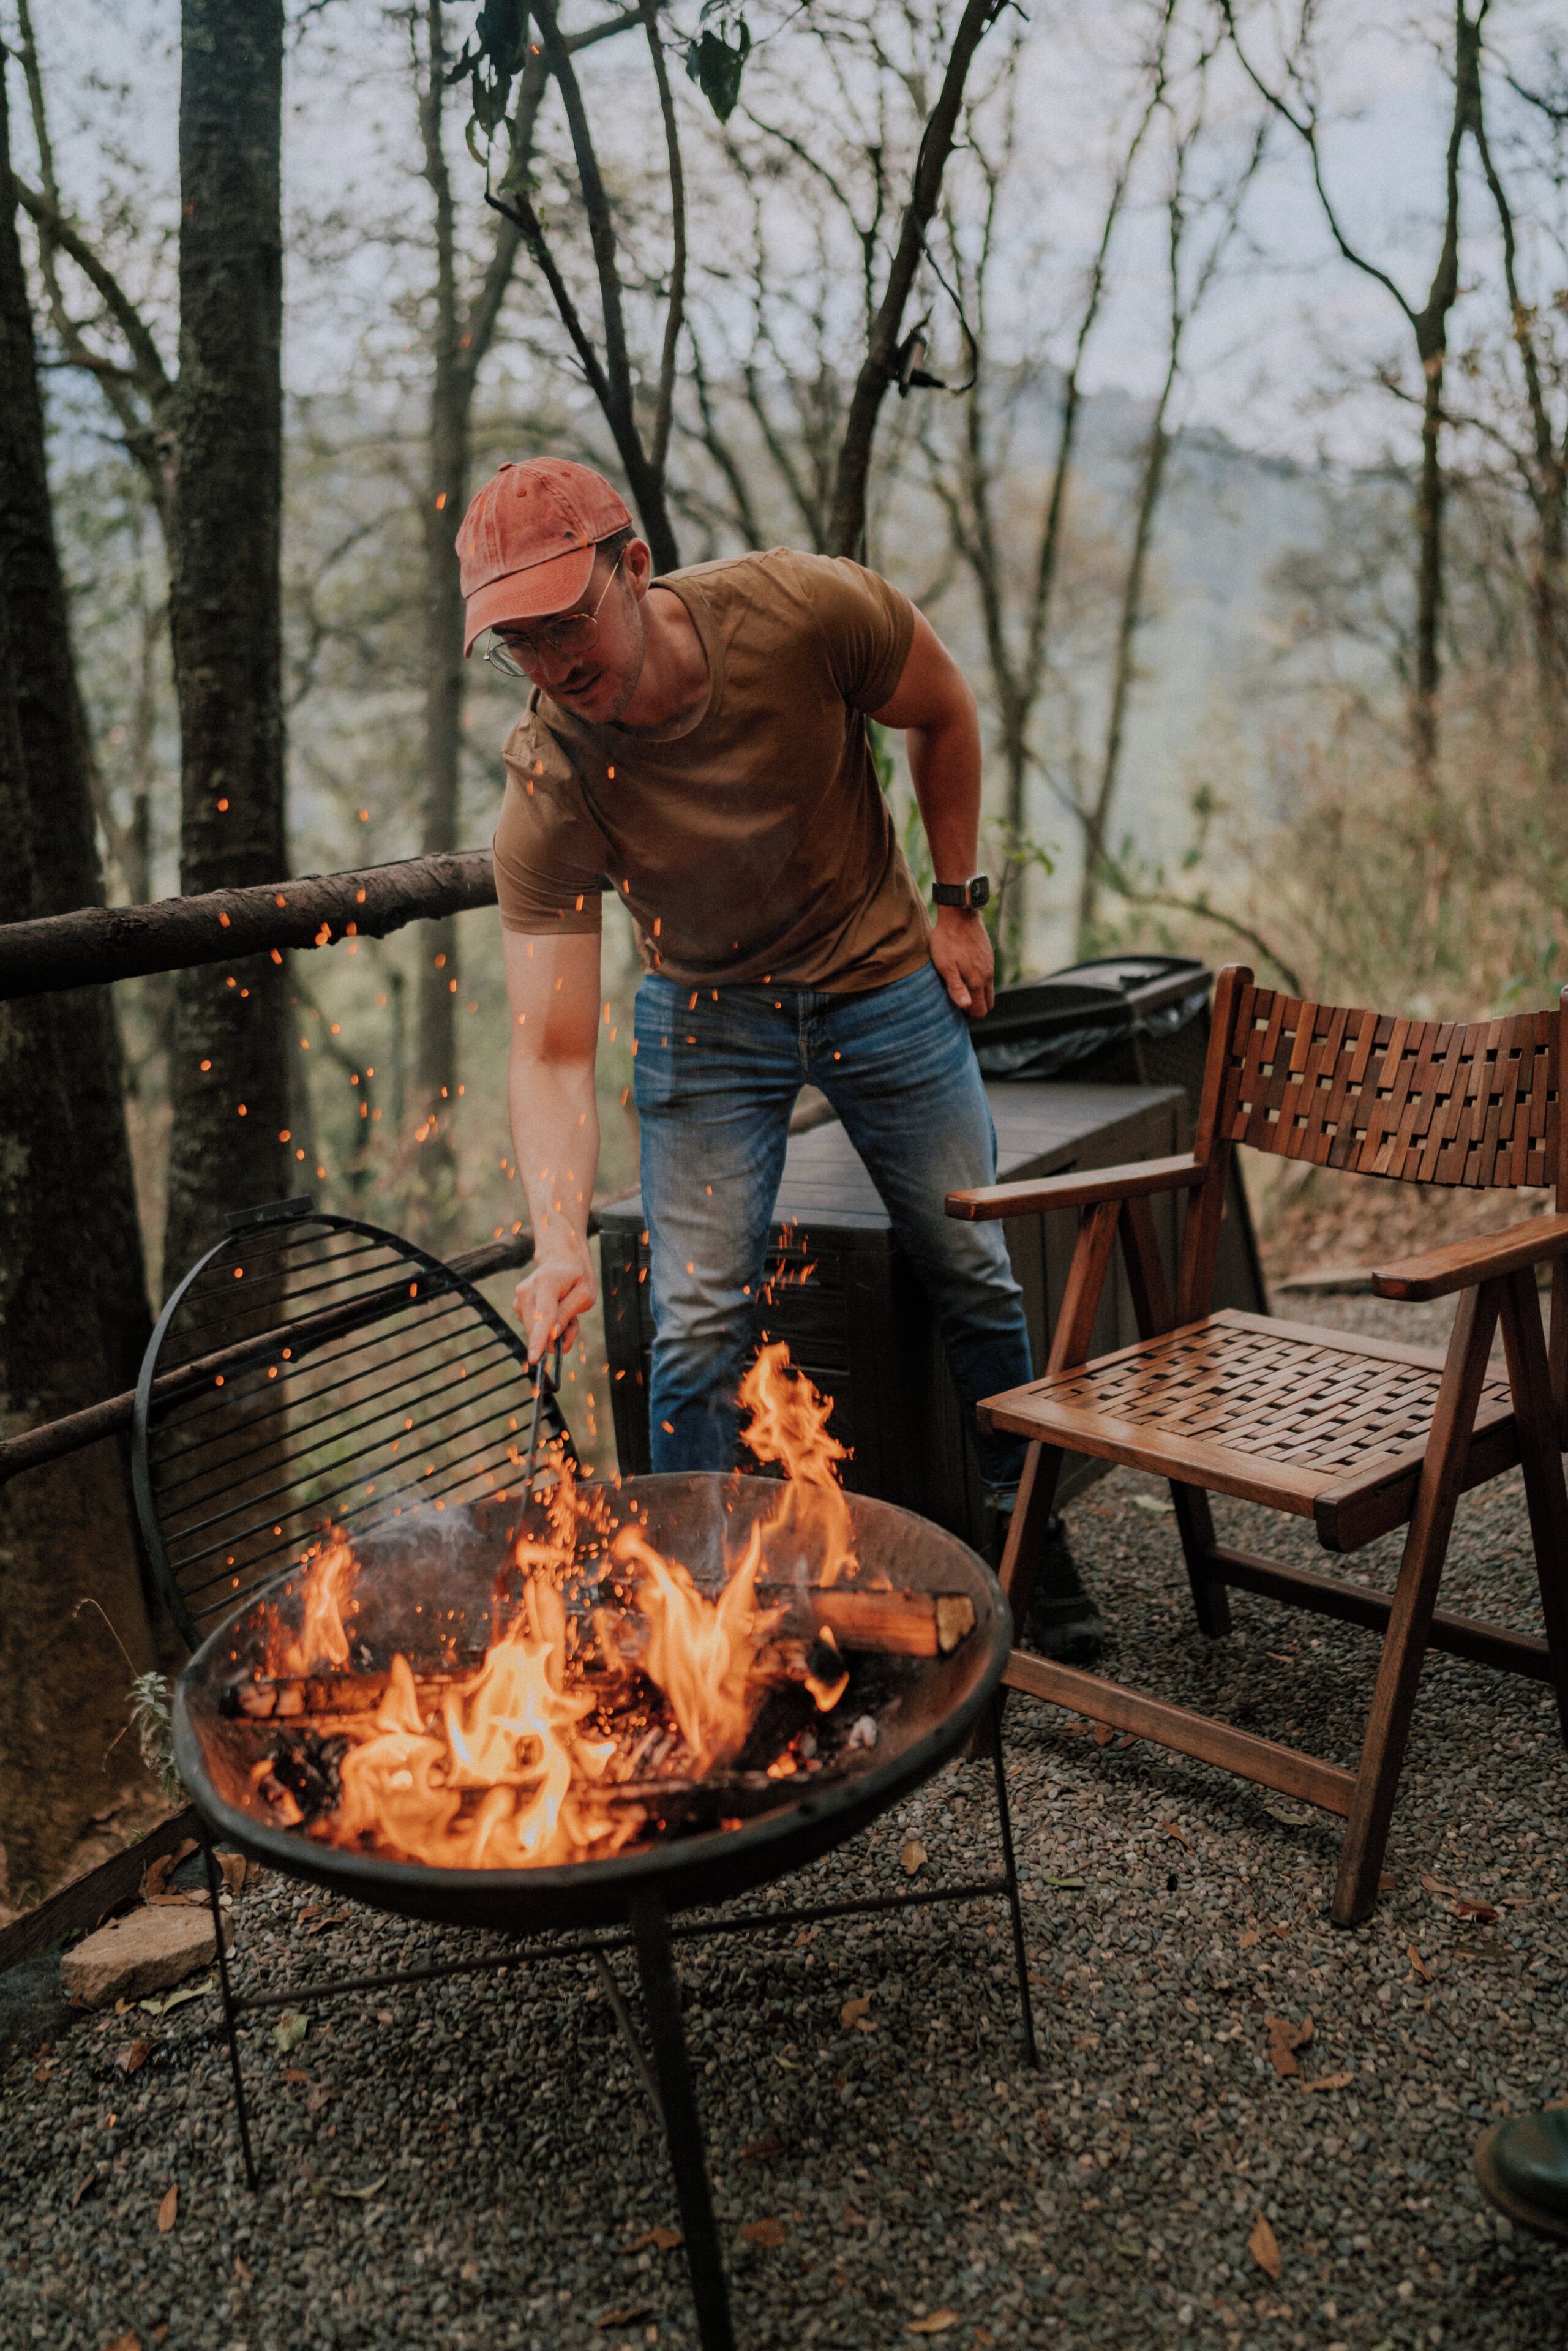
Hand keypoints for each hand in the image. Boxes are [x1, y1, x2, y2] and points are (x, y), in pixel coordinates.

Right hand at [515, 1237, 596, 1364]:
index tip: (534, 1359)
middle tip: (574, 1323)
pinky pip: (532, 1327)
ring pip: (535, 1331)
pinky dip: (546, 1327)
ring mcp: (519, 1297)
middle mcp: (527, 1289)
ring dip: (553, 1330)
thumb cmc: (576, 1277)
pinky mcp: (517, 1305)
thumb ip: (568, 1314)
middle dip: (557, 1336)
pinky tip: (555, 1312)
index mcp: (547, 1282)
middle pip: (538, 1328)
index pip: (543, 1316)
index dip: (539, 1339)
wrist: (561, 1260)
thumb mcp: (585, 1293)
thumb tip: (552, 1336)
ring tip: (566, 1312)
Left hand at [929, 904, 994, 1018]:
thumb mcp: (945, 966)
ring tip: (961, 986)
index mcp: (977, 981)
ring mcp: (989, 965)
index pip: (981, 1010)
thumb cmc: (947, 941)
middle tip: (960, 1001)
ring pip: (989, 988)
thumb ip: (956, 988)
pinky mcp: (988, 955)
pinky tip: (965, 971)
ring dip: (978, 993)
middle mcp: (987, 975)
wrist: (960, 915)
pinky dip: (980, 980)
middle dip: (977, 1007)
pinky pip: (988, 975)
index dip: (970, 1015)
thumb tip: (966, 1007)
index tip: (957, 1011)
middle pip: (988, 1003)